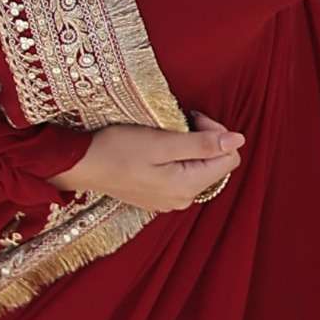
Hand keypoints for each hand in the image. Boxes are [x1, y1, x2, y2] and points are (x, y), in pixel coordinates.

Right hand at [48, 110, 244, 209]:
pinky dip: (176, 158)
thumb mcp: (162, 141)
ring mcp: (170, 201)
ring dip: (190, 148)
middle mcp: (183, 199)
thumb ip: (203, 144)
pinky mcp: (157, 197)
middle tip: (179, 121)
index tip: (192, 118)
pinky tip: (156, 150)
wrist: (80, 166)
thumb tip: (238, 140)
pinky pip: (181, 175)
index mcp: (188, 186)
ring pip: (199, 169)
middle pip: (216, 165)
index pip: (230, 158)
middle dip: (205, 139)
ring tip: (165, 134)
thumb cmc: (117, 149)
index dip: (217, 133)